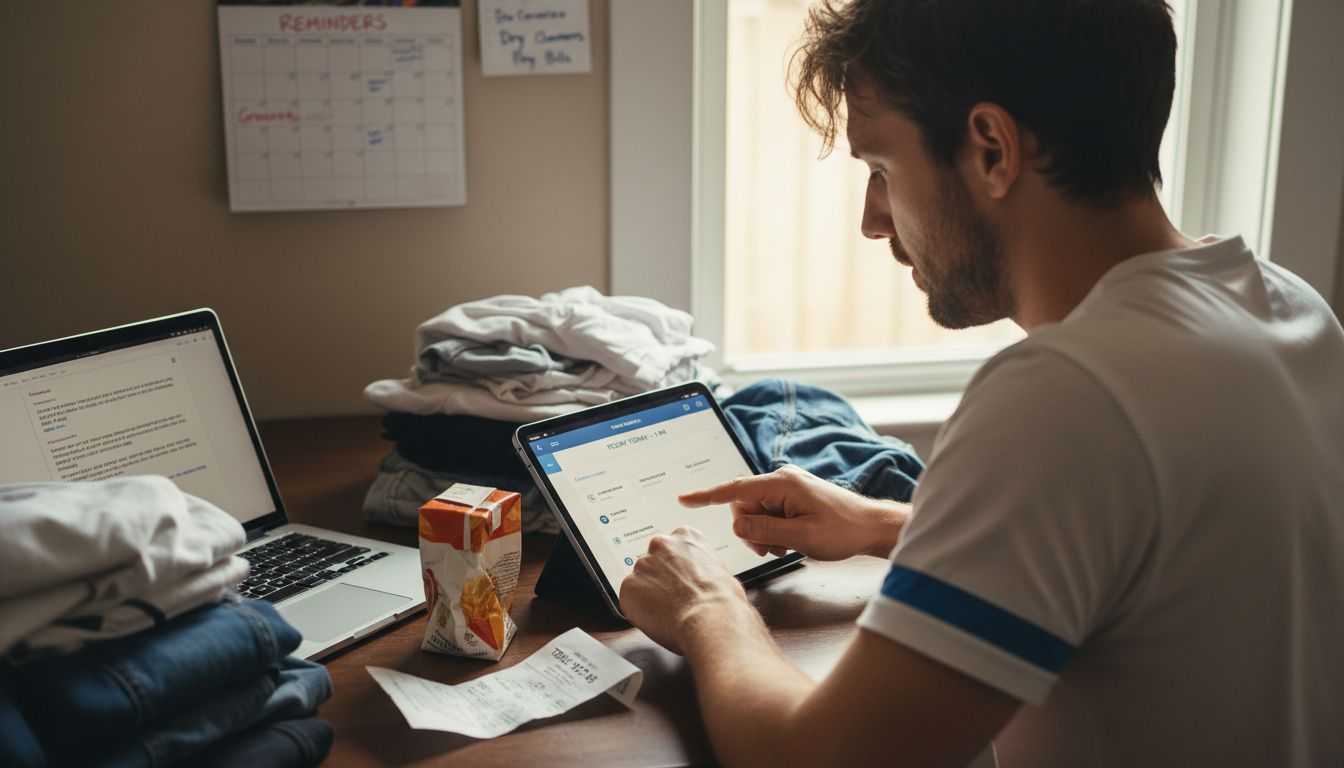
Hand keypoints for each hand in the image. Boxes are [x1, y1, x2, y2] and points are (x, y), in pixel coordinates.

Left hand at [619, 527, 760, 654]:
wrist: (711, 620)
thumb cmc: (723, 601)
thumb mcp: (721, 570)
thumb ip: (701, 566)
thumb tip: (699, 579)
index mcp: (686, 535)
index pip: (673, 547)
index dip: (677, 567)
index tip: (681, 580)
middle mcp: (661, 544)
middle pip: (653, 562)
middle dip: (660, 579)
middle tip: (673, 598)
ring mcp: (643, 564)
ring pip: (640, 581)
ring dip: (649, 594)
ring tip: (668, 612)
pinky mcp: (628, 586)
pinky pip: (629, 599)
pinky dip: (638, 610)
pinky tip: (657, 618)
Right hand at [678, 465, 909, 560]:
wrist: (871, 526)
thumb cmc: (843, 530)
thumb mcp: (801, 537)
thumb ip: (765, 530)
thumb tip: (736, 524)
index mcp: (781, 484)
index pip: (735, 489)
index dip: (707, 496)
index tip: (685, 499)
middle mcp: (781, 479)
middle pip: (744, 505)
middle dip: (750, 529)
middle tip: (771, 549)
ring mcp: (787, 487)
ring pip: (755, 512)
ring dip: (763, 533)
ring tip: (786, 546)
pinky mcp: (793, 496)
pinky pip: (769, 513)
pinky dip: (773, 530)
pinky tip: (790, 541)